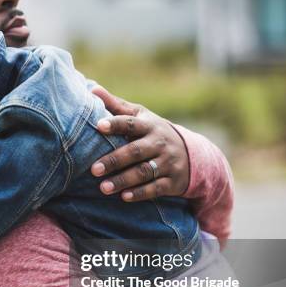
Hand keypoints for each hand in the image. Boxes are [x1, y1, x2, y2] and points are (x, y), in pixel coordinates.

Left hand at [90, 86, 189, 201]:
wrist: (192, 155)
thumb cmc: (153, 133)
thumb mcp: (141, 117)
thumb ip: (117, 106)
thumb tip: (93, 89)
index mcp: (149, 126)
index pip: (131, 123)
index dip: (116, 124)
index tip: (99, 126)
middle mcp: (160, 143)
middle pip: (135, 152)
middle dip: (114, 160)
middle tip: (94, 169)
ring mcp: (168, 163)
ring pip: (144, 172)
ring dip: (123, 180)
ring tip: (103, 188)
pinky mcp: (172, 181)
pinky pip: (156, 189)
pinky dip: (140, 193)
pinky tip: (124, 197)